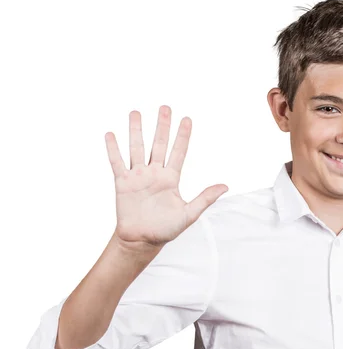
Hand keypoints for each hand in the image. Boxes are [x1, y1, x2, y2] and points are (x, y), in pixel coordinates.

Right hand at [104, 105, 227, 247]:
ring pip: (137, 148)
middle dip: (162, 126)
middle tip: (165, 107)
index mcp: (171, 179)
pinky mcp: (123, 183)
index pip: (179, 152)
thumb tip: (226, 186)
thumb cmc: (166, 229)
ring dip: (136, 131)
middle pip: (159, 144)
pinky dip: (113, 149)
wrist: (142, 240)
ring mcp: (138, 177)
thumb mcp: (189, 214)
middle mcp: (155, 173)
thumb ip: (205, 198)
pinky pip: (117, 162)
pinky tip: (111, 134)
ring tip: (135, 113)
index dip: (183, 136)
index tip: (187, 119)